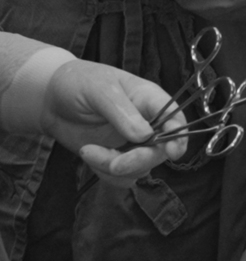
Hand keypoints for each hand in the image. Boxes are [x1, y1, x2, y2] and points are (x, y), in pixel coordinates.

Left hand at [40, 63, 186, 183]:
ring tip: (88, 151)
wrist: (52, 100)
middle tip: (113, 164)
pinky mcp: (116, 158)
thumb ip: (121, 111)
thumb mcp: (99, 89)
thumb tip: (145, 135)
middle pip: (159, 151)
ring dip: (114, 168)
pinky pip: (122, 178)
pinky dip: (106, 174)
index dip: (179, 135)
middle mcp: (146, 124)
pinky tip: (88, 154)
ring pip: (140, 169)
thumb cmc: (79, 82)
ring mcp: (132, 144)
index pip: (175, 118)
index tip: (172, 152)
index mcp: (149, 99)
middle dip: (137, 161)